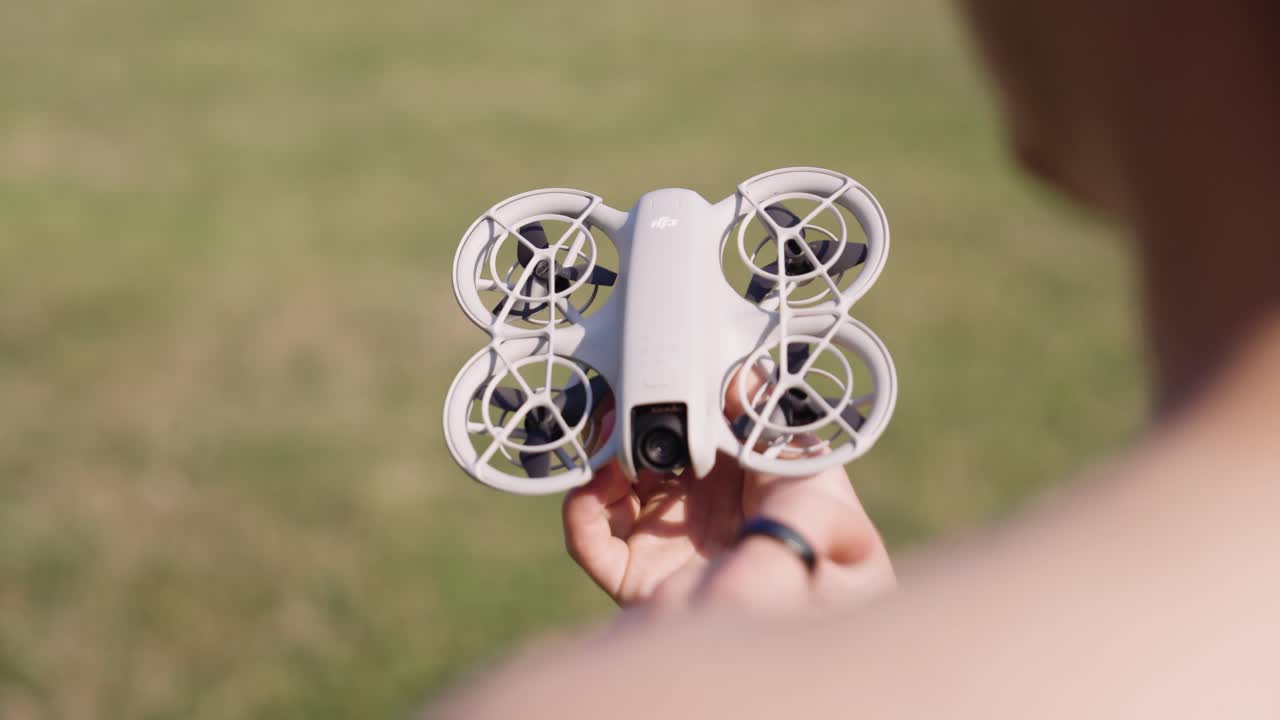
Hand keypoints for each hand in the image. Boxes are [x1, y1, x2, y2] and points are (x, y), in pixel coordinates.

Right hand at [562, 369, 894, 614]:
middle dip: (634, 417)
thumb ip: (780, 437)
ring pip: (617, 484)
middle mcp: (707, 507)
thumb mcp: (821, 494)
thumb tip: (741, 378)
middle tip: (626, 394)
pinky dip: (580, 510)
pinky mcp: (637, 579)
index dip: (687, 393)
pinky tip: (593, 487)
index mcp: (751, 480)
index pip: (707, 423)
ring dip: (603, 454)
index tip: (673, 367)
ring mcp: (670, 543)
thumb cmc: (830, 581)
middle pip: (655, 446)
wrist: (793, 658)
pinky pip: (593, 541)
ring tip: (608, 438)